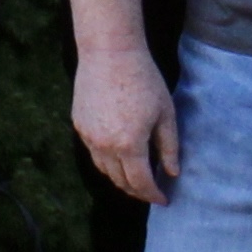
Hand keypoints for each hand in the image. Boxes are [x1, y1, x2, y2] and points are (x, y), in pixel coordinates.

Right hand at [72, 45, 177, 206]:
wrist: (110, 52)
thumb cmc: (143, 79)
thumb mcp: (165, 113)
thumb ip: (169, 147)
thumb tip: (172, 173)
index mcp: (129, 144)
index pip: (141, 183)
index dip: (154, 195)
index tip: (164, 199)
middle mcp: (105, 146)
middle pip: (120, 181)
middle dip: (137, 191)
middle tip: (151, 191)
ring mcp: (89, 136)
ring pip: (104, 170)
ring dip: (121, 178)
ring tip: (136, 176)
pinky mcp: (79, 125)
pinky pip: (94, 152)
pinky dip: (107, 160)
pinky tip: (119, 154)